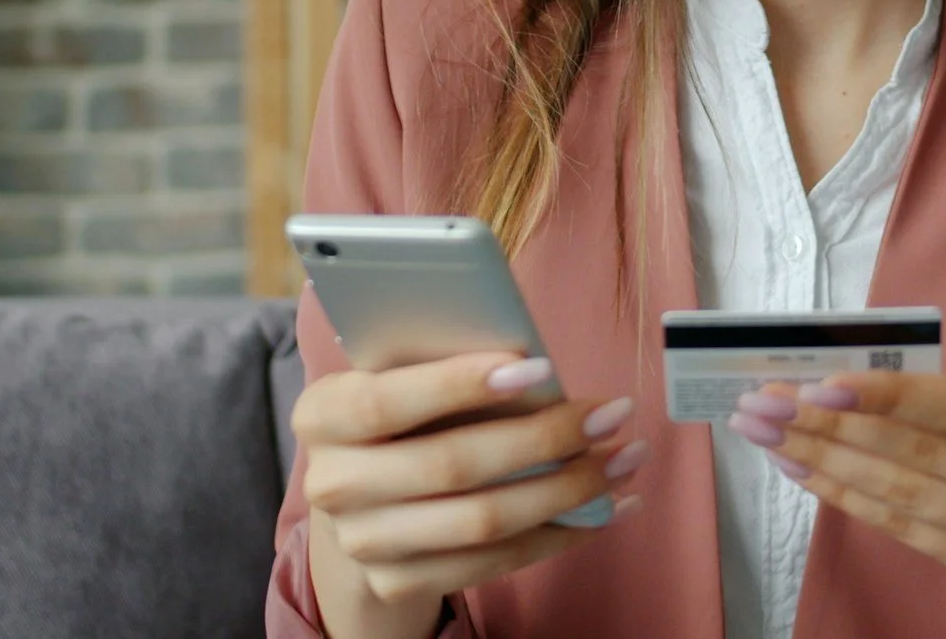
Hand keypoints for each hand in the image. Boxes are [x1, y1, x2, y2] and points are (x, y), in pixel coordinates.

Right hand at [292, 352, 645, 638]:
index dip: (458, 385)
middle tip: (611, 414)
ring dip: (568, 490)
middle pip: (450, 466)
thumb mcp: (401, 378)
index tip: (537, 368)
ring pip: (482, 521)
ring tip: (624, 459)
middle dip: (544, 438)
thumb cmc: (400, 416)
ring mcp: (364, 543)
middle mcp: (333, 484)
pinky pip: (494, 562)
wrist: (362, 501)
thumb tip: (537, 363)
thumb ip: (444, 363)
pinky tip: (606, 507)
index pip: (386, 402)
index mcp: (321, 415)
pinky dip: (559, 533)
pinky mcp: (399, 582)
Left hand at [728, 374, 945, 636]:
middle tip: (764, 403)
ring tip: (770, 435)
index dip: (889, 396)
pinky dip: (848, 496)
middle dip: (830, 426)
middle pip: (920, 454)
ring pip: (903, 494)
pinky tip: (807, 471)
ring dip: (825, 461)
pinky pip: (904, 527)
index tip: (821, 384)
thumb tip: (851, 383)